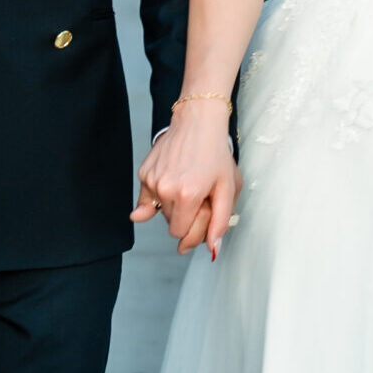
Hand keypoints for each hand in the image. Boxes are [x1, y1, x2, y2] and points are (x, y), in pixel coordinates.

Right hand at [133, 104, 242, 257]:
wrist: (198, 122)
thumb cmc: (215, 153)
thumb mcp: (228, 188)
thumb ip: (220, 222)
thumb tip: (212, 249)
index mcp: (187, 194)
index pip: (179, 232)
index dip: (192, 228)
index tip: (201, 217)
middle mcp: (165, 188)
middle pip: (170, 223)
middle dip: (186, 216)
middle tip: (200, 197)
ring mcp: (151, 180)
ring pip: (160, 212)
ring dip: (174, 206)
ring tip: (189, 185)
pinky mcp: (144, 173)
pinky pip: (149, 198)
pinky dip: (161, 195)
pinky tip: (174, 181)